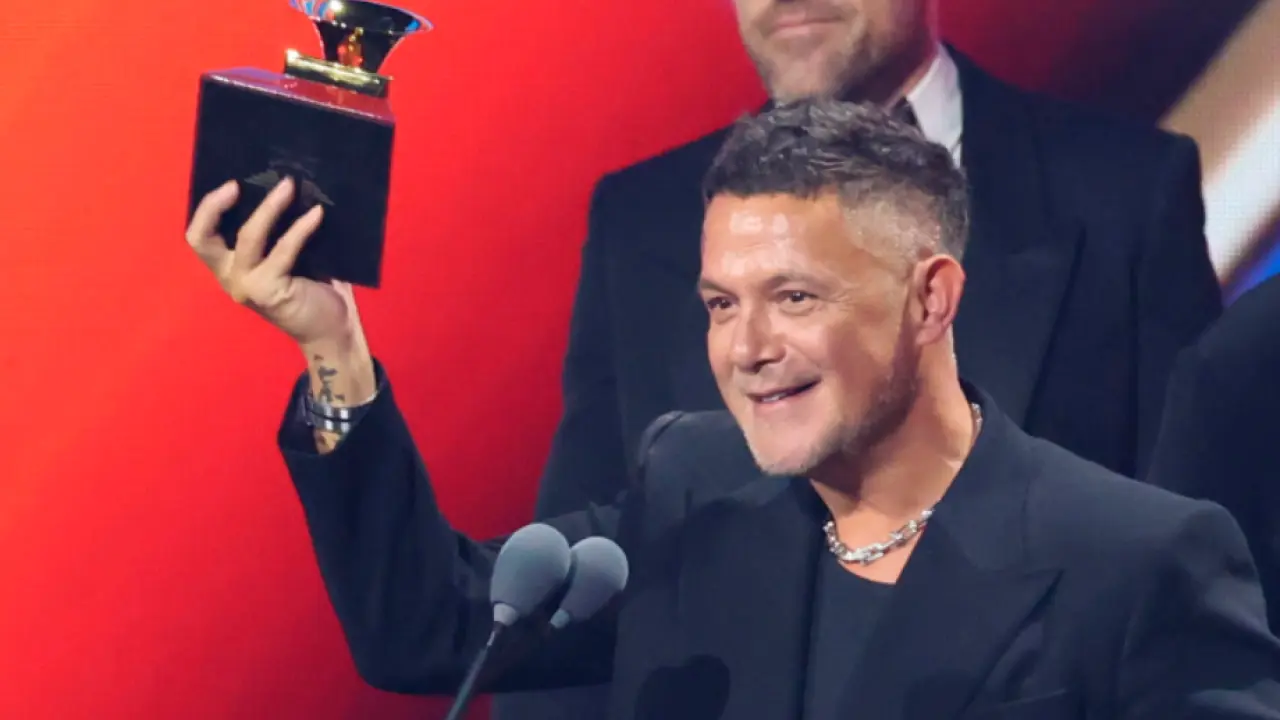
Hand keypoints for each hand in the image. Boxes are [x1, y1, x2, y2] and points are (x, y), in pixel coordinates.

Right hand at [186, 177, 360, 347]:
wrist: (333, 329)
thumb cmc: (313, 288)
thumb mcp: (288, 256)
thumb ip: (275, 232)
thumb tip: (283, 187)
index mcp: (228, 266)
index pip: (200, 236)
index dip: (208, 208)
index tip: (232, 182)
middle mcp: (230, 277)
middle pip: (202, 239)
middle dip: (214, 205)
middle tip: (238, 183)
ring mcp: (246, 287)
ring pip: (248, 237)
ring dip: (269, 207)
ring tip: (289, 186)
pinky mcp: (268, 292)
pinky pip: (283, 250)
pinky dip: (300, 228)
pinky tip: (317, 214)